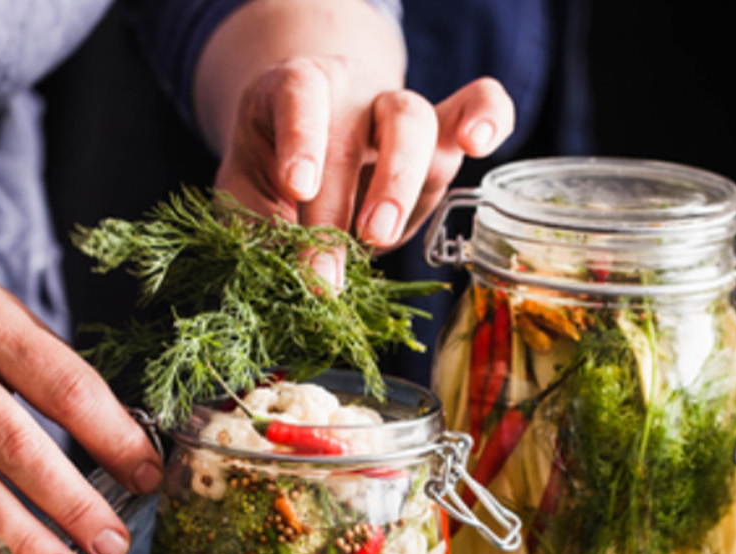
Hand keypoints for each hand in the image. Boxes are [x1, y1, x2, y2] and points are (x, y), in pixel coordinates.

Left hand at [214, 61, 513, 284]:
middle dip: (346, 199)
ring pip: (414, 122)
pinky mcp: (440, 134)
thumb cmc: (273, 168)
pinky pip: (480, 104)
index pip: (300, 95)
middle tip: (333, 260)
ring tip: (379, 237)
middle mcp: (350, 92)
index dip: (301, 138)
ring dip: (400, 183)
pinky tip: (482, 144)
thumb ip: (255, 227)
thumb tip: (275, 281)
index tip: (297, 188)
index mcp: (294, 90)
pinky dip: (489, 116)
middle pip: (360, 125)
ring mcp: (400, 111)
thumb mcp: (247, 190)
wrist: (310, 144)